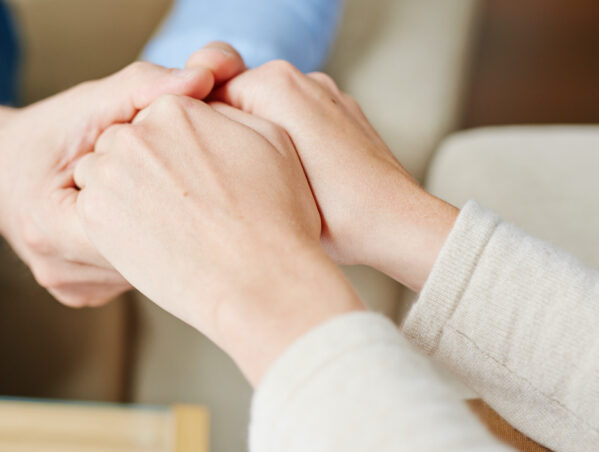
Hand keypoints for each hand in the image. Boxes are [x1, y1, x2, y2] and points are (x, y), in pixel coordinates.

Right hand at [0, 61, 216, 306]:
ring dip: (165, 235)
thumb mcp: (88, 102)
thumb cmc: (47, 134)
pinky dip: (148, 247)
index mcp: (49, 225)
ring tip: (175, 199)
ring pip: (145, 271)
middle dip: (175, 216)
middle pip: (146, 255)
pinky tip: (152, 221)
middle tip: (201, 183)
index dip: (173, 191)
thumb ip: (143, 88)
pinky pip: (132, 275)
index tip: (200, 166)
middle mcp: (56, 269)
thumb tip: (203, 77)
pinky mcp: (81, 296)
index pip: (136, 223)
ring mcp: (70, 289)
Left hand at [74, 95, 362, 383]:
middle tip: (176, 204)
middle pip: (124, 142)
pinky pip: (91, 208)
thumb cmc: (276, 215)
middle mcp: (137, 132)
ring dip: (120, 191)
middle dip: (142, 166)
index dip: (174, 151)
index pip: (156, 118)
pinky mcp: (93, 213)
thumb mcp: (270, 139)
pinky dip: (111, 222)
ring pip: (101, 172)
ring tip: (162, 222)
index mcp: (176, 108)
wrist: (257, 280)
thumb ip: (227, 111)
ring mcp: (110, 172)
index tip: (191, 179)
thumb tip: (203, 103)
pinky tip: (147, 240)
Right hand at [214, 61, 458, 290]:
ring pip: (268, 114)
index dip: (202, 136)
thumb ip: (224, 145)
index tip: (204, 172)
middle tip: (227, 181)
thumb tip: (201, 140)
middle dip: (230, 136)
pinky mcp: (343, 113)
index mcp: (275, 84)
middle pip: (239, 102)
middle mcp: (303, 78)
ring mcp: (327, 94)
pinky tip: (289, 180)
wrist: (397, 226)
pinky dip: (288, 144)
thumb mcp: (260, 178)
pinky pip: (299, 122)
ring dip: (258, 142)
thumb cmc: (333, 214)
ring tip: (259, 183)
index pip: (210, 96)